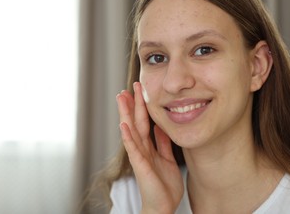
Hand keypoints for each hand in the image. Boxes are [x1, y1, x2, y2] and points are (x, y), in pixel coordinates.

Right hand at [116, 82, 183, 213]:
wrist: (163, 206)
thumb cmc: (163, 185)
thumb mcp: (167, 158)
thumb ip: (163, 143)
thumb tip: (162, 127)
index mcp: (149, 147)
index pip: (143, 122)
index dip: (141, 107)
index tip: (138, 91)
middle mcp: (142, 149)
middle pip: (135, 122)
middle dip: (131, 105)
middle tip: (127, 87)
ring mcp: (139, 156)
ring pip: (131, 131)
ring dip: (126, 114)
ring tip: (121, 98)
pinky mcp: (140, 166)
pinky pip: (133, 149)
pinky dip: (128, 137)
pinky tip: (123, 125)